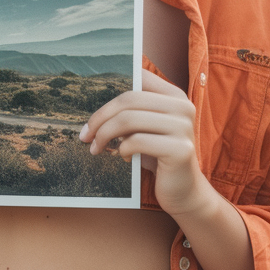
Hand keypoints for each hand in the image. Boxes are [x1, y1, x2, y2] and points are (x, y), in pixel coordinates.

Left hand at [80, 69, 213, 218]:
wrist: (184, 189)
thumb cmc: (158, 157)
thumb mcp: (145, 129)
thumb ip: (131, 112)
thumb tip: (96, 108)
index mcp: (175, 96)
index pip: (138, 79)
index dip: (111, 93)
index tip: (94, 115)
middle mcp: (183, 107)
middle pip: (129, 99)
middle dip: (100, 118)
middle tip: (85, 135)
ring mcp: (183, 127)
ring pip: (129, 120)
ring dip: (104, 135)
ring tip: (97, 148)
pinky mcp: (180, 149)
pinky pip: (137, 142)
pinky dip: (122, 149)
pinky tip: (122, 156)